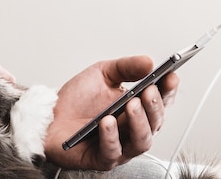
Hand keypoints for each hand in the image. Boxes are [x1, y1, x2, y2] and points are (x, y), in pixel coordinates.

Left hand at [43, 55, 178, 170]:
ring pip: (141, 141)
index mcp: (137, 107)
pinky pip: (112, 152)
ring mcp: (120, 146)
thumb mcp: (102, 73)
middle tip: (148, 91)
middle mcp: (133, 129)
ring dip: (139, 122)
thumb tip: (149, 61)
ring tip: (131, 105)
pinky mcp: (102, 158)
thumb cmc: (78, 99)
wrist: (50, 116)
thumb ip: (126, 67)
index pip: (161, 101)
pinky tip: (107, 122)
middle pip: (155, 123)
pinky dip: (111, 137)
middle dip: (154, 106)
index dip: (168, 90)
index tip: (171, 76)